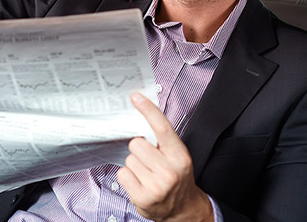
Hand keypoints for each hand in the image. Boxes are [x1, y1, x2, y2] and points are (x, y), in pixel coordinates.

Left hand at [116, 92, 213, 221]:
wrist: (183, 209)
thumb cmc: (177, 178)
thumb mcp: (177, 157)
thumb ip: (162, 141)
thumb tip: (141, 117)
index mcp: (180, 157)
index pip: (163, 128)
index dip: (148, 110)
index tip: (136, 97)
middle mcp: (169, 171)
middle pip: (136, 143)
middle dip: (139, 150)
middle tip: (149, 160)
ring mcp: (156, 186)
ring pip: (129, 159)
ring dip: (134, 165)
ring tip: (147, 174)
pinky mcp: (142, 197)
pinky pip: (122, 174)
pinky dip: (128, 177)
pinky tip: (140, 183)